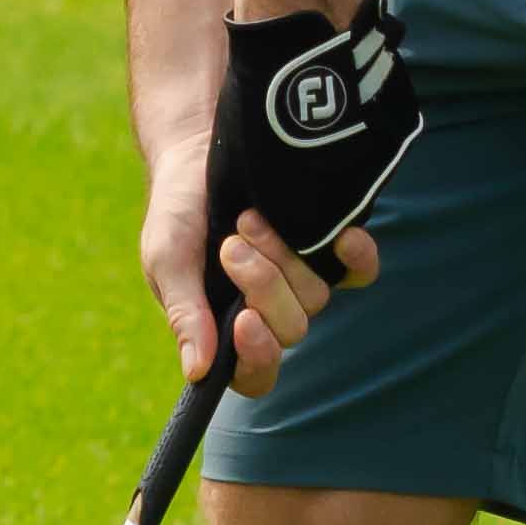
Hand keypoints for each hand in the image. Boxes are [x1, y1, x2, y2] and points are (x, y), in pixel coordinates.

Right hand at [135, 122, 374, 393]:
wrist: (202, 149)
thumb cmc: (177, 213)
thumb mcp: (167, 260)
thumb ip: (184, 314)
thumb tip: (197, 372)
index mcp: (226, 329)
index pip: (255, 374)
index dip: (257, 357)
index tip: (244, 320)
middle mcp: (269, 312)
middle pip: (290, 331)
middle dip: (262, 286)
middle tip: (231, 245)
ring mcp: (302, 281)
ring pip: (316, 298)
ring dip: (283, 258)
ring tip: (251, 218)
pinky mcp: (328, 249)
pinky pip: (358, 272)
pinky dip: (355, 258)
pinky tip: (342, 236)